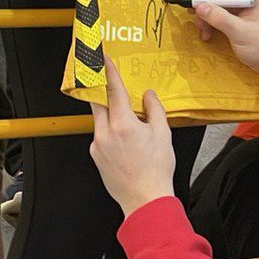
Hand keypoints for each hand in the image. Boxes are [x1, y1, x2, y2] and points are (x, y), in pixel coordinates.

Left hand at [90, 59, 175, 217]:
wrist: (145, 199)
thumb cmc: (156, 170)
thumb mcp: (163, 134)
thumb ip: (154, 109)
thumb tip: (148, 96)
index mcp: (123, 124)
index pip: (112, 90)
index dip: (108, 71)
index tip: (103, 59)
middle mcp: (105, 133)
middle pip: (98, 102)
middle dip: (101, 89)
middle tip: (104, 78)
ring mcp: (98, 146)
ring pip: (99, 119)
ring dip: (108, 112)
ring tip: (126, 119)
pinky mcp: (95, 156)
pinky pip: (100, 135)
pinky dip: (109, 130)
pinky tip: (124, 140)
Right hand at [188, 0, 258, 88]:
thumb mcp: (240, 33)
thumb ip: (220, 19)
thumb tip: (201, 6)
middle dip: (206, 3)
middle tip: (191, 11)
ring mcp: (244, 5)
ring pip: (218, 3)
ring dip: (207, 15)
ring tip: (201, 29)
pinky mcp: (239, 14)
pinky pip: (220, 12)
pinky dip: (211, 21)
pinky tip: (207, 33)